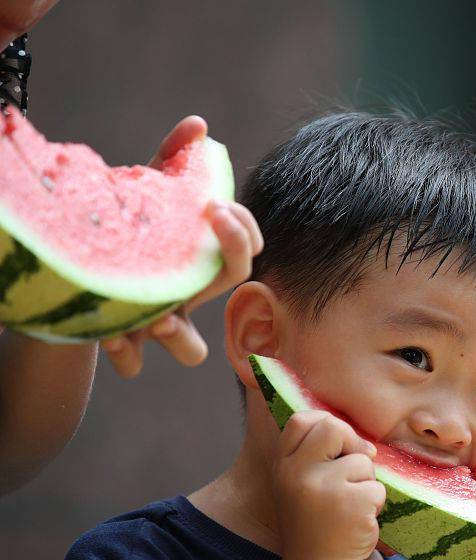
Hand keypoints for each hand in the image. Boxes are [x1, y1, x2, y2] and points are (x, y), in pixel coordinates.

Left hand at [100, 115, 262, 377]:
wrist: (74, 278)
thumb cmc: (122, 235)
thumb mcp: (144, 194)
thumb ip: (171, 159)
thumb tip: (200, 124)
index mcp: (198, 262)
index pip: (242, 252)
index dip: (242, 233)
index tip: (218, 206)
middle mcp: (189, 295)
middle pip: (232, 286)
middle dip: (228, 256)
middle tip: (210, 224)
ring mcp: (161, 324)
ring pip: (193, 350)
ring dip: (179, 334)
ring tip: (157, 316)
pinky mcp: (126, 343)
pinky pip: (134, 361)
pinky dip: (124, 353)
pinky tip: (110, 337)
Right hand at [272, 410, 385, 559]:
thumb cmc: (314, 524)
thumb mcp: (298, 486)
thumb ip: (313, 457)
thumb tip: (358, 437)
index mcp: (283, 467)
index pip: (301, 421)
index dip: (324, 423)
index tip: (337, 443)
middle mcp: (299, 474)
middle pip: (333, 428)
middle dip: (352, 443)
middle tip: (356, 467)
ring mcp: (325, 488)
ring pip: (362, 460)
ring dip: (365, 481)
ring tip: (350, 505)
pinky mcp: (353, 502)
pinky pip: (377, 486)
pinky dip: (375, 503)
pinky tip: (357, 520)